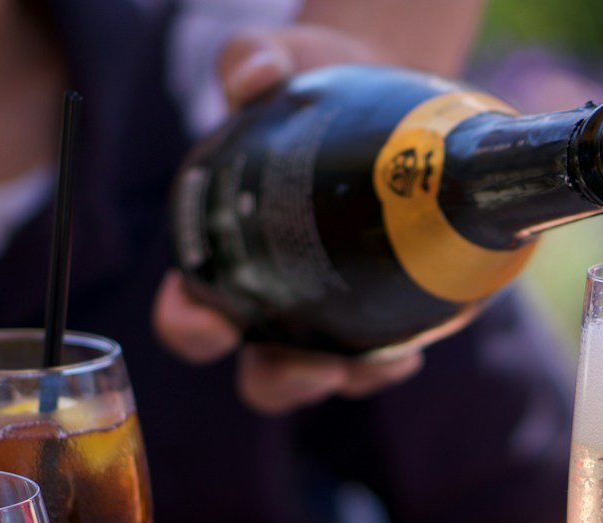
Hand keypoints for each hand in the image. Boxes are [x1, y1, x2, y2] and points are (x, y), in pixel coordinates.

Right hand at [152, 26, 424, 414]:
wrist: (378, 90)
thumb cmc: (309, 82)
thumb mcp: (278, 63)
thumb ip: (251, 61)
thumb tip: (253, 76)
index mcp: (225, 257)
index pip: (191, 311)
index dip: (190, 326)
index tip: (211, 320)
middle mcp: (270, 300)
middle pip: (260, 371)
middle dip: (283, 381)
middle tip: (319, 367)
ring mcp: (327, 314)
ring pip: (323, 374)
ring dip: (347, 381)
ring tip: (382, 363)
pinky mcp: (380, 311)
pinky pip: (379, 357)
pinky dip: (390, 363)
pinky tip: (411, 350)